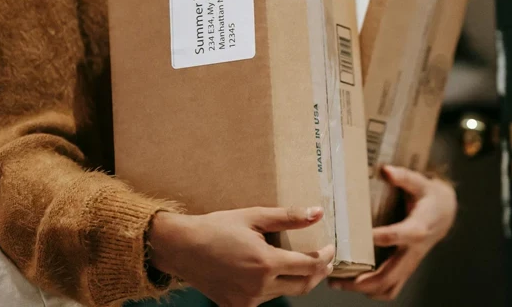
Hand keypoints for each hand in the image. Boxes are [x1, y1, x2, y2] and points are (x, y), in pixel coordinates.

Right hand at [148, 207, 334, 306]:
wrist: (181, 248)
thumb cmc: (216, 228)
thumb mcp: (253, 216)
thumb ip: (288, 217)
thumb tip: (318, 213)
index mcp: (265, 263)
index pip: (309, 266)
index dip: (325, 257)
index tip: (330, 248)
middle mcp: (258, 287)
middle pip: (303, 286)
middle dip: (318, 273)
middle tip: (324, 259)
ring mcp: (247, 301)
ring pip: (284, 293)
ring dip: (296, 280)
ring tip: (298, 263)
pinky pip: (265, 299)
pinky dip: (274, 287)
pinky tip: (271, 273)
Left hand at [330, 166, 456, 300]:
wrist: (445, 213)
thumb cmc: (429, 197)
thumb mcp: (420, 182)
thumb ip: (404, 177)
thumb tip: (385, 170)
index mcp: (418, 227)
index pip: (400, 235)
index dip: (383, 237)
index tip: (360, 238)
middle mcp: (414, 250)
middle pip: (390, 273)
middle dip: (363, 280)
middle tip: (336, 277)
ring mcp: (410, 262)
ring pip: (389, 286)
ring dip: (363, 289)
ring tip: (337, 282)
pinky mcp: (406, 268)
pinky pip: (391, 287)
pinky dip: (372, 290)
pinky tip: (352, 284)